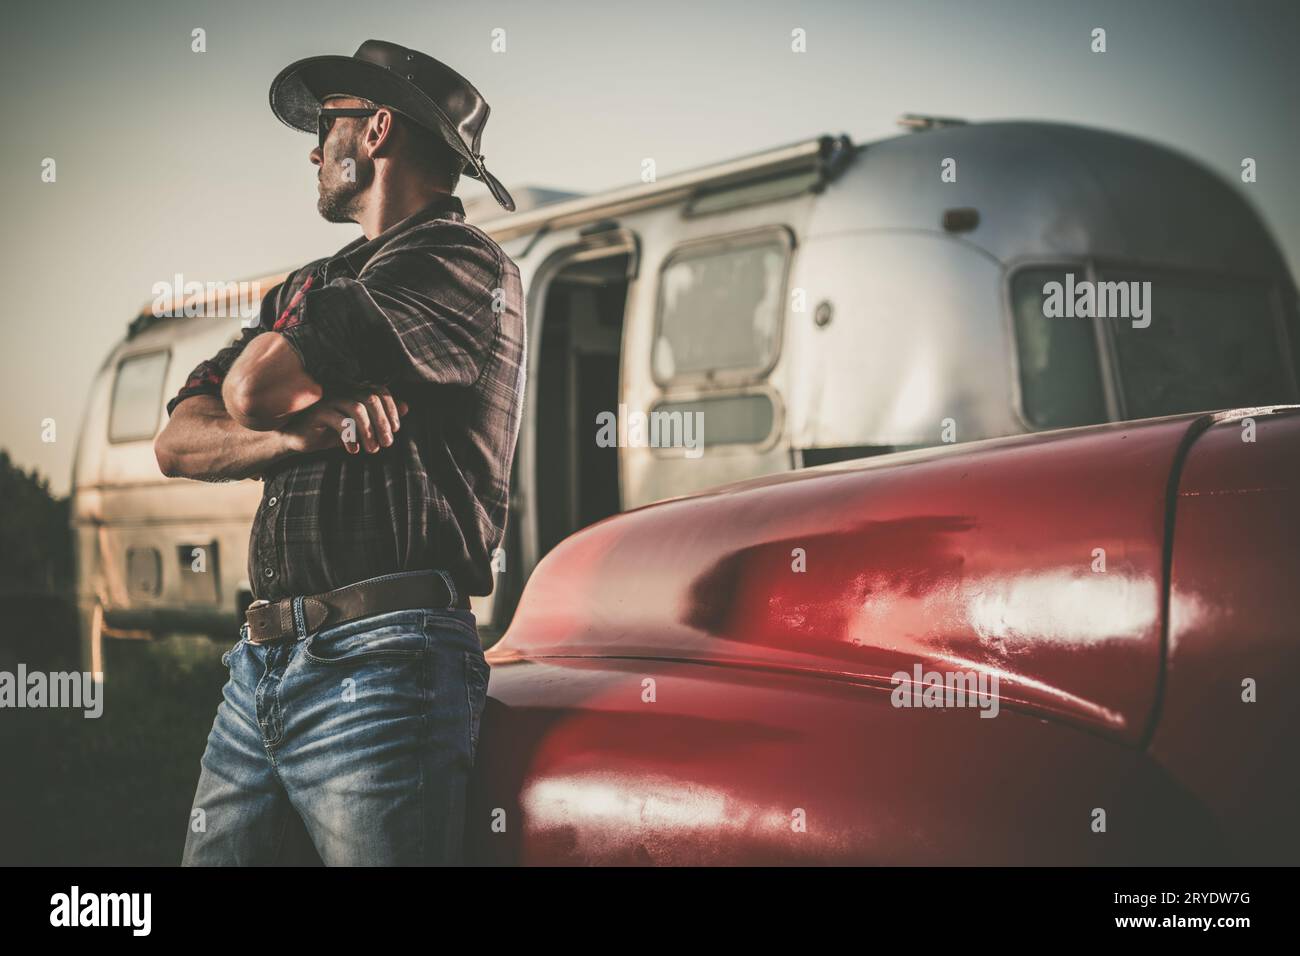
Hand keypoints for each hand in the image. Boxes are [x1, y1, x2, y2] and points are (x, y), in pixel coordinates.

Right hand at [281, 388, 408, 454]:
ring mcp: (329, 400)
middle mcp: (342, 391)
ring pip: (357, 409)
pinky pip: (340, 422)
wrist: (296, 439)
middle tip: (387, 443)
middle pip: (371, 399)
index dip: (391, 409)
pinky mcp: (318, 413)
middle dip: (383, 422)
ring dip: (369, 431)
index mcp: (353, 392)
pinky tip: (353, 450)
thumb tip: (407, 407)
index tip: (395, 429)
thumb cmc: (329, 431)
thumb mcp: (359, 426)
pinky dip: (350, 438)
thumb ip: (381, 416)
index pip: (380, 391)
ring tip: (373, 449)